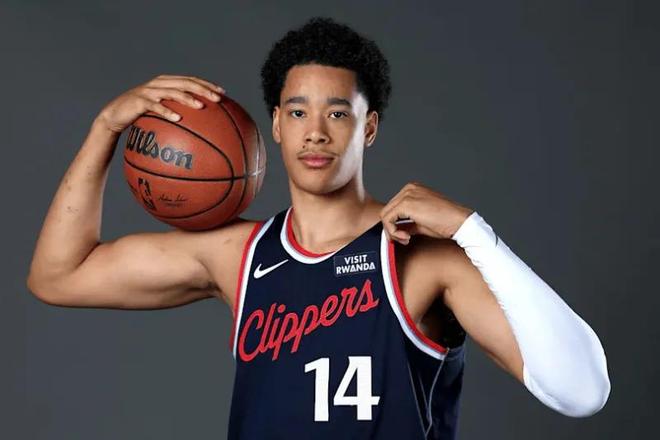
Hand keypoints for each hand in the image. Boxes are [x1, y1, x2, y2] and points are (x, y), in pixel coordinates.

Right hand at [95, 74, 225, 134]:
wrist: (115, 116)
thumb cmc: (142, 117)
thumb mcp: (162, 113)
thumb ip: (179, 113)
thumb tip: (202, 129)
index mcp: (167, 83)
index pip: (191, 80)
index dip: (207, 85)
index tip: (223, 93)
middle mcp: (159, 83)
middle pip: (186, 82)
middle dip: (204, 89)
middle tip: (218, 99)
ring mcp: (149, 90)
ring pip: (172, 91)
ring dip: (188, 98)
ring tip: (201, 106)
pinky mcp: (138, 100)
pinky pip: (155, 106)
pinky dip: (166, 111)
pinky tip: (177, 119)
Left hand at [380, 182, 473, 244]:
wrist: (459, 223)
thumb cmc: (445, 223)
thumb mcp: (420, 222)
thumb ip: (406, 223)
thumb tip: (394, 230)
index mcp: (413, 189)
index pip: (393, 207)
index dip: (394, 224)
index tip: (404, 236)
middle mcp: (408, 188)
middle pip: (387, 210)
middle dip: (392, 229)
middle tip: (404, 240)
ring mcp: (407, 194)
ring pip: (385, 215)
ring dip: (392, 231)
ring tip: (406, 239)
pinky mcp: (406, 203)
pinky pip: (388, 219)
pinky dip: (393, 231)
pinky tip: (407, 237)